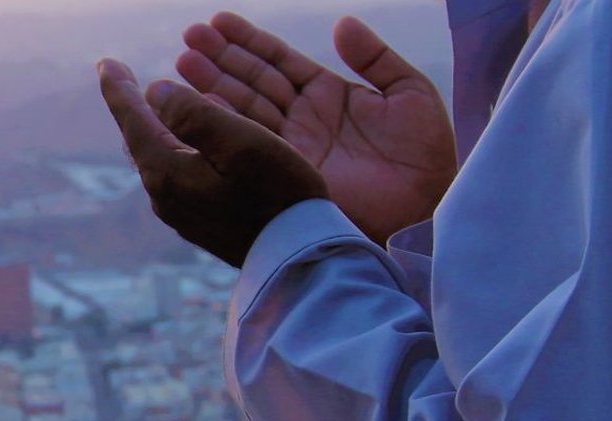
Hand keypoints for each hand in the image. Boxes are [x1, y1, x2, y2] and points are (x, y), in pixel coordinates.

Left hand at [98, 58, 328, 267]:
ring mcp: (181, 215)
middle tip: (123, 82)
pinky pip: (178, 176)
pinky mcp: (201, 225)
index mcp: (167, 172)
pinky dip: (176, 151)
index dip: (119, 88)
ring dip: (156, 130)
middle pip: (140, 141)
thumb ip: (193, 113)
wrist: (298, 257)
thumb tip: (155, 92)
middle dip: (134, 108)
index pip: (133, 120)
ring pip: (159, 160)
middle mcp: (165, 197)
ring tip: (153, 110)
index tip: (105, 63)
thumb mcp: (240, 141)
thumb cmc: (278, 194)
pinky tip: (186, 149)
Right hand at [177, 13, 455, 243]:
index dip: (248, 42)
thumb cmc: (427, 156)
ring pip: (245, 109)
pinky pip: (252, 145)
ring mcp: (293, 147)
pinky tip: (201, 107)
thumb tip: (343, 24)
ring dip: (213, 86)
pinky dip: (226, 126)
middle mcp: (304, 119)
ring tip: (183, 61)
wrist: (427, 208)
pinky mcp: (288, 174)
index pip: (280, 61)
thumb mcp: (410, 94)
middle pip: (254, 82)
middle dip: (220, 59)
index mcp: (329, 95)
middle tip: (189, 37)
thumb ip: (376, 58)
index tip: (218, 22)